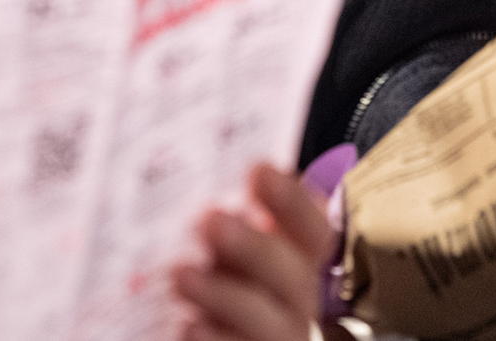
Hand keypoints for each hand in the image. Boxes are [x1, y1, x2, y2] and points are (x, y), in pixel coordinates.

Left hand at [171, 163, 332, 340]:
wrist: (208, 325)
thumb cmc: (214, 275)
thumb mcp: (223, 244)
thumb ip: (223, 219)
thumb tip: (194, 187)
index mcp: (295, 258)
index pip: (313, 228)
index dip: (293, 201)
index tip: (259, 171)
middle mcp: (294, 299)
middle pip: (294, 275)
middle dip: (254, 246)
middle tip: (210, 221)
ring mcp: (276, 335)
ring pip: (269, 322)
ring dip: (225, 295)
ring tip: (182, 274)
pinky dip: (214, 339)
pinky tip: (188, 325)